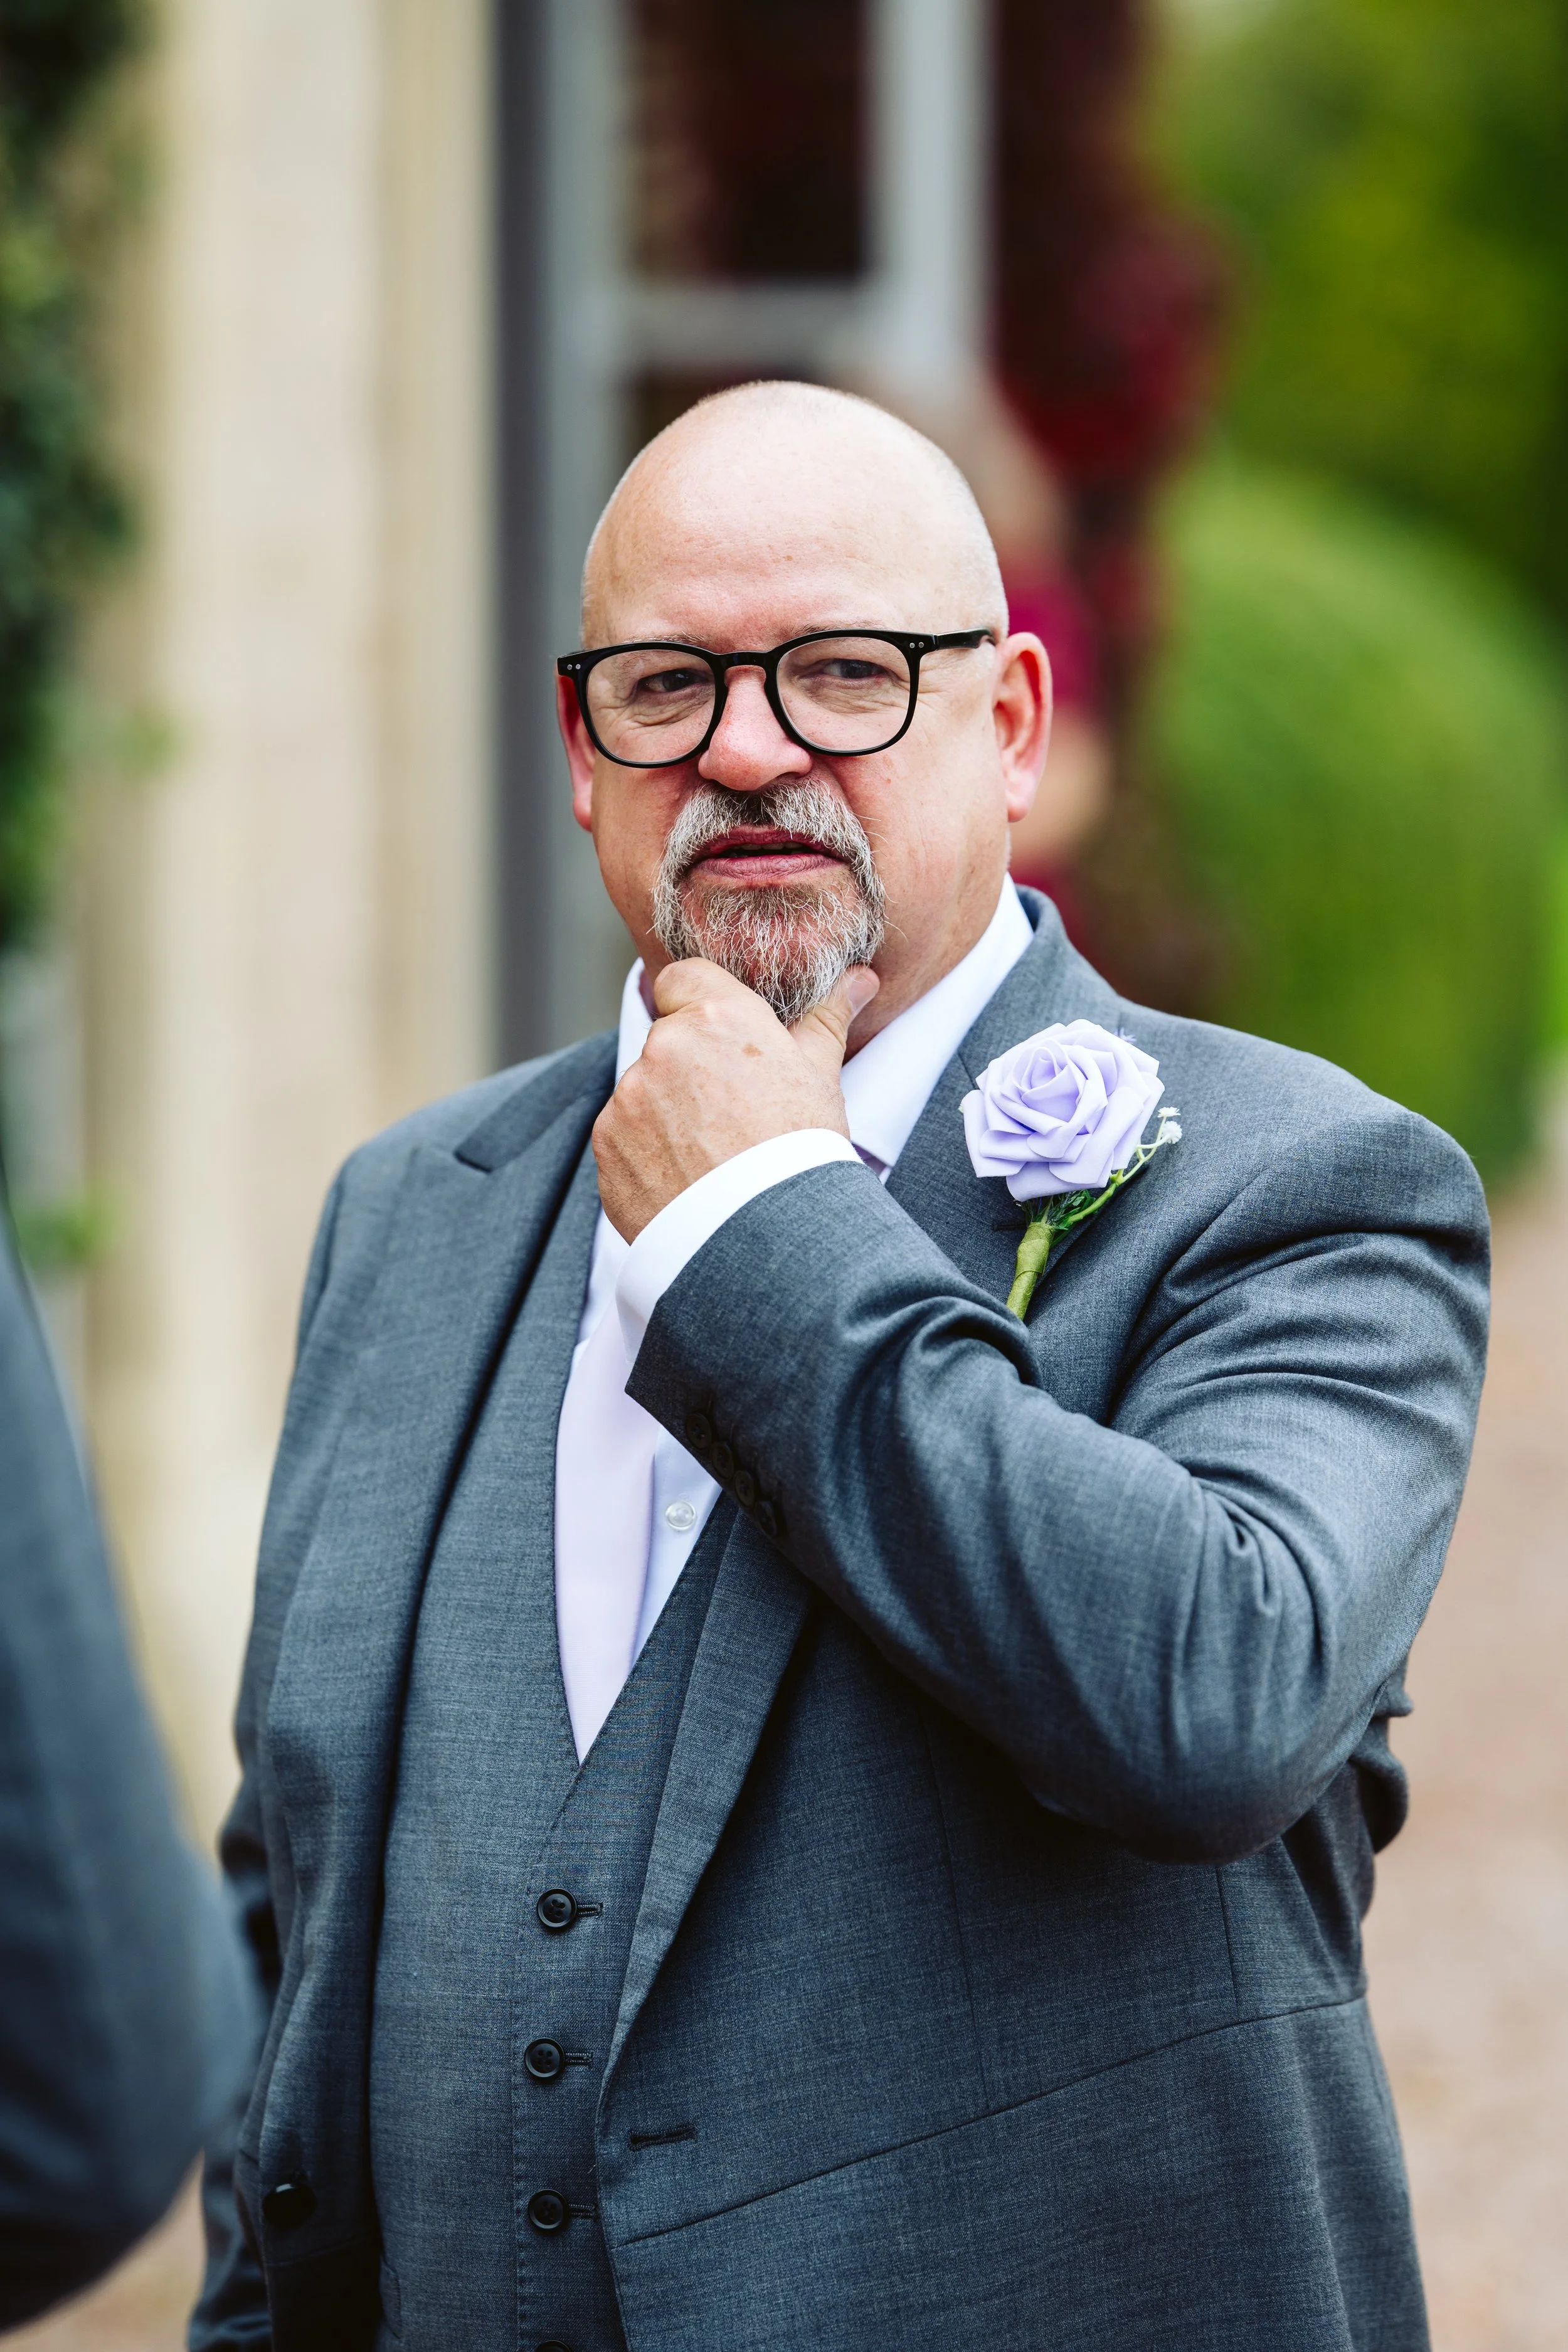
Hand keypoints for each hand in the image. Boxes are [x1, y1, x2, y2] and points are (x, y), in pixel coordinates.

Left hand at [593, 958, 879, 1241]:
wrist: (768, 1238)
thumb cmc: (801, 1149)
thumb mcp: (821, 1076)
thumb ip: (826, 1019)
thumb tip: (859, 978)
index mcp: (716, 1017)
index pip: (682, 978)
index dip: (701, 1005)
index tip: (724, 1042)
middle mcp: (663, 1048)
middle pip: (666, 1041)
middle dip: (690, 1068)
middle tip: (730, 1113)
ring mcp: (628, 1098)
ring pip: (642, 1091)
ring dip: (665, 1112)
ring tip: (711, 1155)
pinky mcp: (607, 1146)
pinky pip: (623, 1137)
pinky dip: (646, 1154)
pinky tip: (685, 1180)